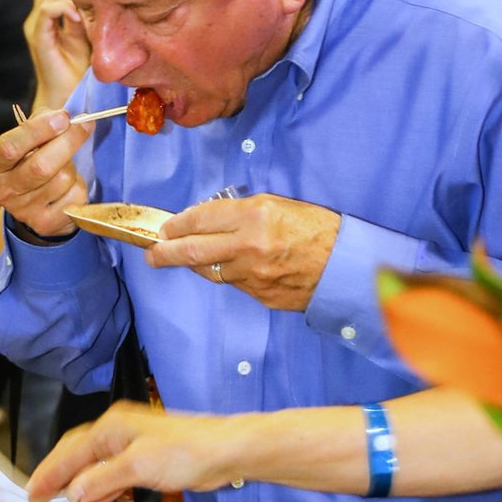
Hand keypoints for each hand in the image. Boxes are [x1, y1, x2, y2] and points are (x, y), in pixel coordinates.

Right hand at [0, 110, 93, 238]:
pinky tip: (68, 185)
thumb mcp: (26, 140)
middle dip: (68, 142)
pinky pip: (75, 196)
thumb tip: (65, 118)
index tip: (62, 117)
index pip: (10, 147)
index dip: (37, 130)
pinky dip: (79, 185)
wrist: (33, 203)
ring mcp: (24, 210)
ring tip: (64, 165)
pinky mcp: (46, 223)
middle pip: (41, 166)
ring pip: (62, 179)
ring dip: (72, 166)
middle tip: (84, 126)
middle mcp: (4, 190)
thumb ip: (40, 123)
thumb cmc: (30, 161)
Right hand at [24, 0, 89, 112]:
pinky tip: (79, 17)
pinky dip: (63, 7)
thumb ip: (90, 11)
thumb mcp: (90, 31)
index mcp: (51, 11)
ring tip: (89, 4)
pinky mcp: (38, 36)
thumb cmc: (82, 67)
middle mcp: (40, 14)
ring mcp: (36, 24)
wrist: (68, 95)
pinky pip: (47, 9)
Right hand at [27, 402, 232, 501]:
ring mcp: (131, 445)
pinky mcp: (144, 459)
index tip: (33, 492)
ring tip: (58, 501)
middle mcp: (117, 431)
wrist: (223, 451)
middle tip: (37, 495)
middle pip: (76, 453)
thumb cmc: (186, 450)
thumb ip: (102, 479)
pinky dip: (98, 489)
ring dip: (76, 484)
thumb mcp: (137, 467)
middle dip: (56, 474)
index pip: (70, 452)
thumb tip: (74, 491)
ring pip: (92, 464)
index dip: (50, 473)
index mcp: (111, 427)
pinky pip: (110, 474)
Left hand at [148, 193, 340, 310]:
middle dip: (164, 252)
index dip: (178, 223)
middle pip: (192, 251)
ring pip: (210, 270)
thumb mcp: (279, 206)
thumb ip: (241, 213)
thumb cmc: (318, 229)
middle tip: (152, 253)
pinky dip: (226, 274)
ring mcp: (253, 275)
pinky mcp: (260, 295)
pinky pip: (233, 284)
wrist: (349, 266)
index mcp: (255, 216)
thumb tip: (207, 221)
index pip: (201, 218)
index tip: (166, 228)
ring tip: (187, 258)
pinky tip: (228, 267)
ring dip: (196, 264)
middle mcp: (249, 246)